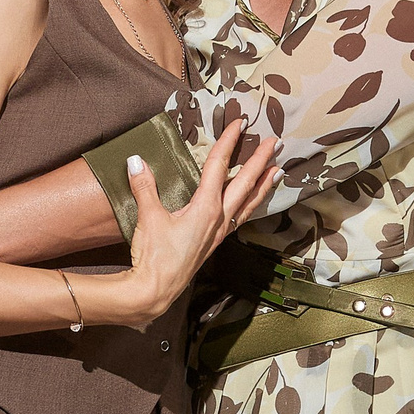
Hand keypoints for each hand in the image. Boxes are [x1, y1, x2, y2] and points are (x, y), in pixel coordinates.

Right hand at [117, 121, 279, 325]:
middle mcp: (219, 218)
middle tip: (274, 143)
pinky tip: (251, 203)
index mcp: (205, 207)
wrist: (156, 290)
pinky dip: (250, 205)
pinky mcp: (214, 243)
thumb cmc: (154, 255)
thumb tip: (136, 160)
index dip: (228, 142)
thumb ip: (144, 186)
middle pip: (245, 183)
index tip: (239, 123)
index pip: (219, 166)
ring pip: (248, 203)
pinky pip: (240, 218)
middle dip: (260, 161)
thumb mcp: (148, 217)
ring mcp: (219, 232)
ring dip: (263, 185)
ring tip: (277, 170)